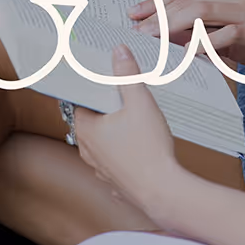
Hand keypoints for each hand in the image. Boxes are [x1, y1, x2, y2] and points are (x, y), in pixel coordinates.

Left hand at [73, 46, 187, 218]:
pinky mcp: (116, 183)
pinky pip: (114, 161)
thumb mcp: (140, 102)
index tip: (99, 79)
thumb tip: (119, 51)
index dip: (90, 89)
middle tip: (118, 94)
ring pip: (101, 143)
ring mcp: (101, 170)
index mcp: (86, 130)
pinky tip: (137, 146)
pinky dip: (122, 152)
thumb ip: (127, 75)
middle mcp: (88, 152)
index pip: (79, 102)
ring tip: (130, 118)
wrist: (164, 193)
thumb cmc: (149, 149)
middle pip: (90, 121)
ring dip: (112, 132)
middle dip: (103, 108)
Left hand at [129, 0, 244, 71]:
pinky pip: (227, 34)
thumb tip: (163, 33)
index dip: (155, 0)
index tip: (133, 13)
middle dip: (158, 13)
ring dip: (173, 25)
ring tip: (154, 38)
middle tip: (137, 29)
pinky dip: (205, 44)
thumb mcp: (225, 35)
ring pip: (202, 10)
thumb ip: (198, 30)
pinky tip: (189, 54)